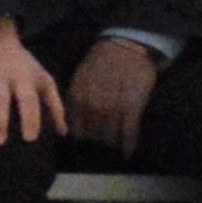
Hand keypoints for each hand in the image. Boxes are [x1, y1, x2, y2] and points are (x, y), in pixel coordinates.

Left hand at [64, 31, 163, 150]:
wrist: (125, 47)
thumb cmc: (101, 61)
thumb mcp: (79, 78)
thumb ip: (75, 99)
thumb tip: (69, 120)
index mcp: (76, 99)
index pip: (75, 129)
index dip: (80, 136)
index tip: (85, 140)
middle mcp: (91, 107)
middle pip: (92, 137)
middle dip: (96, 141)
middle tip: (101, 143)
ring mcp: (112, 109)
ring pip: (109, 138)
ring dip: (111, 143)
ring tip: (114, 146)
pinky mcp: (132, 109)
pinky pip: (129, 134)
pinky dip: (128, 146)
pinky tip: (127, 155)